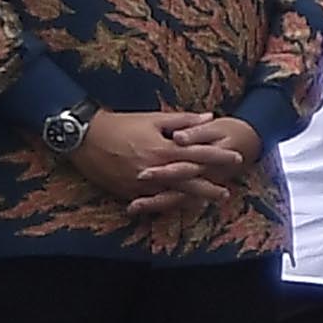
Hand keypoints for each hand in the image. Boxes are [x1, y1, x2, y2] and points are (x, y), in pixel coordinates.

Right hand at [63, 108, 250, 207]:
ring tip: (206, 202)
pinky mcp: (128, 192)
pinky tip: (175, 206)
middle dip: (209, 186)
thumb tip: (209, 117)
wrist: (85, 138)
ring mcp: (141, 184)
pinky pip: (151, 201)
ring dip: (190, 199)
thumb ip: (183, 121)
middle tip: (226, 191)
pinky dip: (165, 204)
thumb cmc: (121, 124)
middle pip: (189, 181)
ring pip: (172, 195)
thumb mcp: (154, 118)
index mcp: (164, 149)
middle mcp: (155, 170)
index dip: (219, 157)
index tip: (236, 158)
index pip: (199, 154)